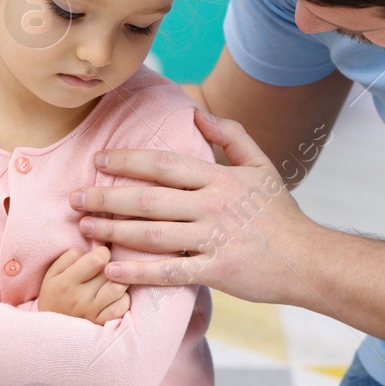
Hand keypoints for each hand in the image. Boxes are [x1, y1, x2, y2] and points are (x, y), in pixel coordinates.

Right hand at [36, 245, 130, 324]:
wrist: (50, 332)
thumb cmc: (55, 295)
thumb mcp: (52, 274)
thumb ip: (70, 257)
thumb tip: (92, 248)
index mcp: (66, 282)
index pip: (98, 259)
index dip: (103, 252)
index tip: (100, 256)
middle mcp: (80, 298)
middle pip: (111, 272)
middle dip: (111, 267)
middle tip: (106, 269)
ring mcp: (93, 313)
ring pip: (119, 288)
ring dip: (119, 281)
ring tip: (111, 281)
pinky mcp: (103, 323)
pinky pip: (123, 306)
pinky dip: (123, 299)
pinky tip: (114, 297)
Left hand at [70, 109, 319, 303]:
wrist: (309, 259)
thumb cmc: (281, 214)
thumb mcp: (261, 166)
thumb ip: (230, 135)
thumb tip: (196, 112)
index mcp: (220, 178)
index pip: (163, 165)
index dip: (127, 162)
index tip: (99, 162)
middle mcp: (213, 206)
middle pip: (148, 199)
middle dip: (106, 198)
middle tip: (75, 199)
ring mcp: (214, 239)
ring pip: (152, 234)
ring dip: (113, 232)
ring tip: (85, 229)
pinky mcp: (216, 271)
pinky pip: (169, 272)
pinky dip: (138, 273)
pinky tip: (111, 270)